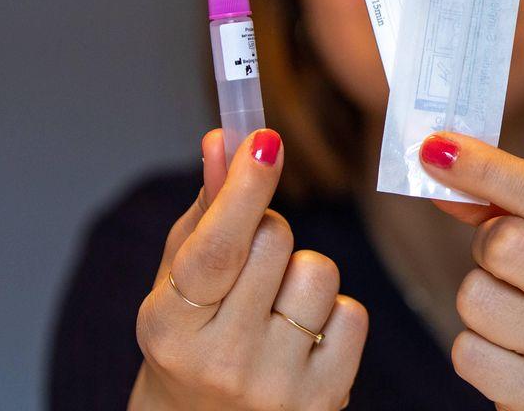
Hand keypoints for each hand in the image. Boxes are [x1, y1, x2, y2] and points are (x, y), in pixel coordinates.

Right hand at [129, 129, 368, 410]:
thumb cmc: (190, 343)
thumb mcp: (177, 282)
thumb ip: (205, 211)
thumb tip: (223, 139)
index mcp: (170, 327)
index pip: (216, 248)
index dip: (244, 189)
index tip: (264, 140)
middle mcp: (221, 361)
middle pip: (275, 243)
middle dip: (268, 231)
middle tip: (251, 262)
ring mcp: (275, 387)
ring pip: (318, 272)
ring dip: (302, 273)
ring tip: (276, 306)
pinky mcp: (325, 401)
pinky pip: (353, 314)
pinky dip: (334, 314)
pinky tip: (304, 337)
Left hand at [419, 133, 523, 410]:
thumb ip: (505, 198)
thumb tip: (438, 161)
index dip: (486, 167)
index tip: (433, 146)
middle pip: (505, 243)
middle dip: (487, 243)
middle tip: (506, 258)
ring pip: (475, 297)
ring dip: (479, 295)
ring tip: (516, 308)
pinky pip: (466, 351)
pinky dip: (474, 344)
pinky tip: (510, 347)